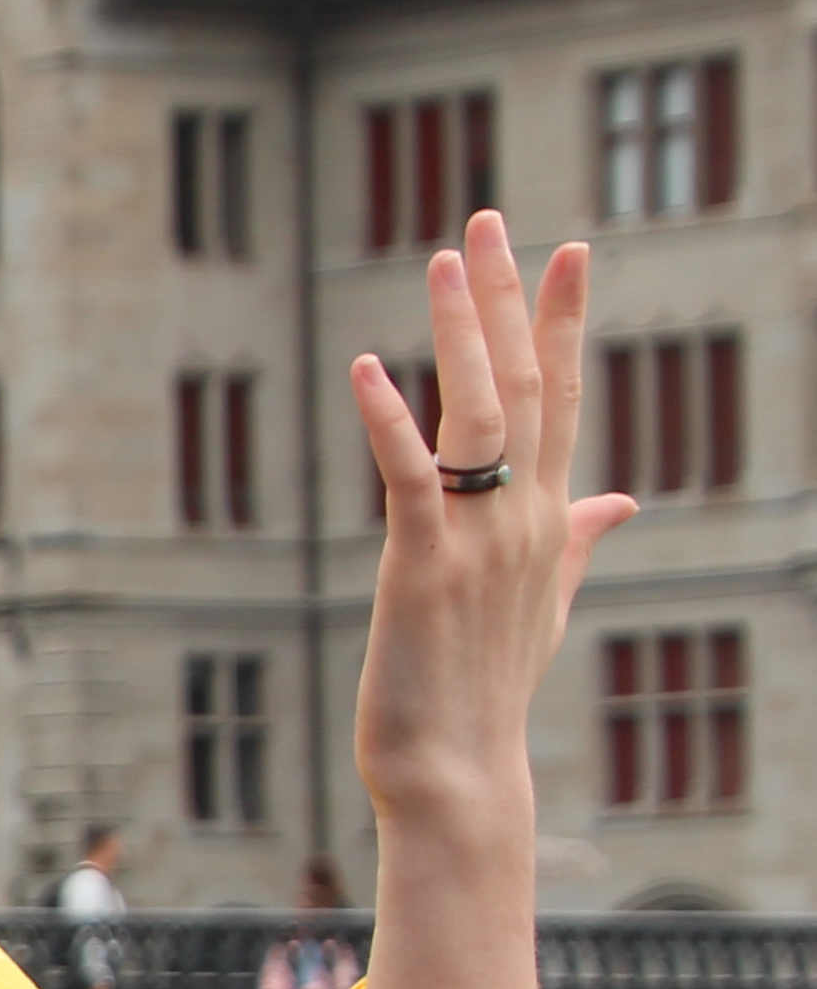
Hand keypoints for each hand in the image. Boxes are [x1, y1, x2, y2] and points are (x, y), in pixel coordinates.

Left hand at [350, 215, 636, 838]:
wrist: (459, 767)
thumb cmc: (489, 686)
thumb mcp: (548, 601)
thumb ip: (582, 540)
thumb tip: (624, 501)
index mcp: (551, 519)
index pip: (566, 398)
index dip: (564, 322)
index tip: (570, 250)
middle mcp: (524, 518)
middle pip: (525, 384)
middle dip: (509, 299)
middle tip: (491, 220)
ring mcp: (477, 539)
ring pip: (477, 413)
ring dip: (461, 332)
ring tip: (446, 259)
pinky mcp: (422, 565)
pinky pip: (409, 477)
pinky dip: (387, 421)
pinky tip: (364, 369)